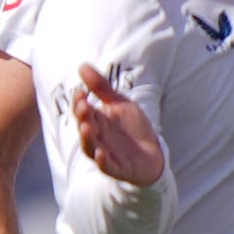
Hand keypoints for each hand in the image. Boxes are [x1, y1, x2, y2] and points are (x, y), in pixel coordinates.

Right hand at [73, 63, 163, 184]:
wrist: (153, 153)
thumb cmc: (133, 128)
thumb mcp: (120, 103)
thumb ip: (102, 87)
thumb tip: (82, 66)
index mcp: (96, 121)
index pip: (82, 111)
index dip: (79, 103)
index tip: (80, 92)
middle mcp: (97, 137)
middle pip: (85, 127)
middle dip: (83, 117)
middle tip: (83, 106)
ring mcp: (106, 153)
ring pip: (90, 147)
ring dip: (87, 138)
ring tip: (87, 127)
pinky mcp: (118, 168)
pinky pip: (107, 166)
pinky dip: (103, 161)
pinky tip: (101, 153)